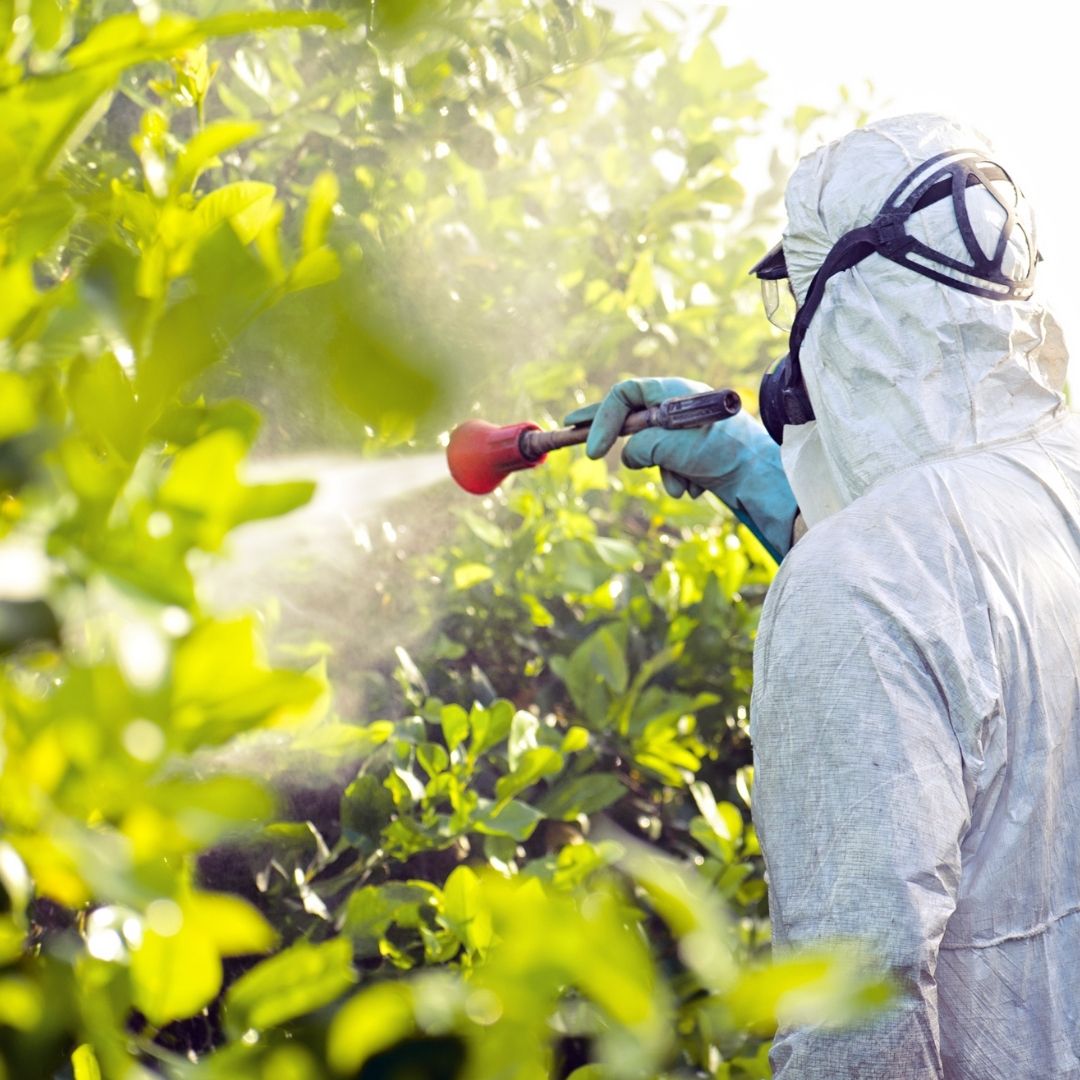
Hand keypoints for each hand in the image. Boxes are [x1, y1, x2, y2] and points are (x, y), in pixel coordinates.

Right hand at [565, 377, 798, 559]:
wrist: (762, 477)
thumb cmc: (723, 452)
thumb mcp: (671, 446)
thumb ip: (640, 447)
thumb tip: (629, 457)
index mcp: (674, 393)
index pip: (625, 395)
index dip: (602, 419)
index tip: (591, 449)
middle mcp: (678, 408)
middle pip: (631, 417)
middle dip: (612, 434)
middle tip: (572, 430)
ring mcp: (686, 432)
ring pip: (651, 452)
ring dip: (662, 471)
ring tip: (683, 480)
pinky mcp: (695, 454)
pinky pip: (669, 467)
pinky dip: (677, 479)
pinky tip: (698, 485)